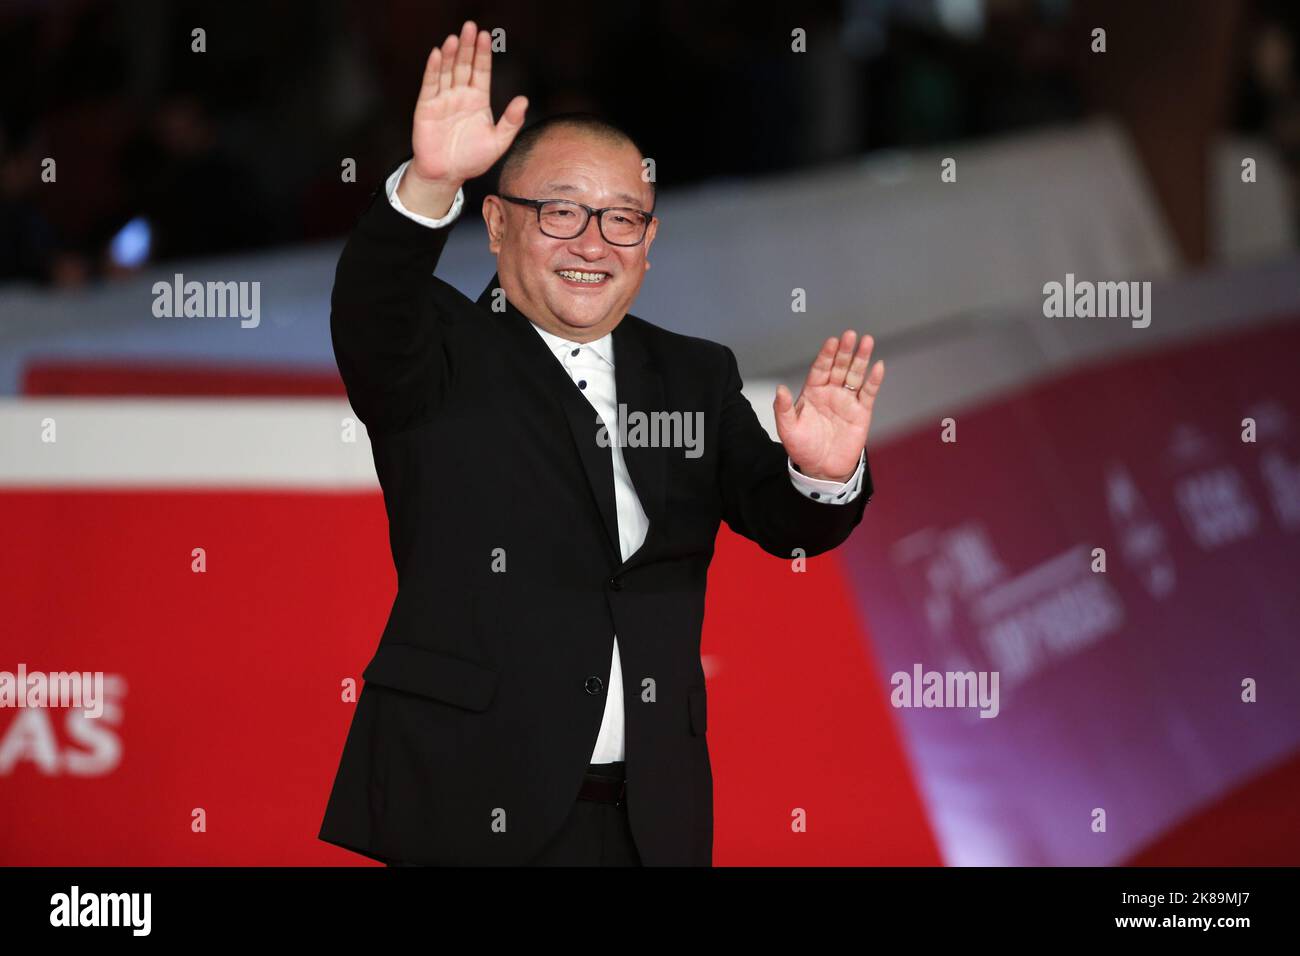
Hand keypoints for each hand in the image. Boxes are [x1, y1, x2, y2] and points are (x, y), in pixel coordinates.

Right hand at [402, 21, 527, 208]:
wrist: (446, 174)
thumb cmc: (472, 159)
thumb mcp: (498, 142)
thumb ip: (511, 121)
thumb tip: (524, 100)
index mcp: (478, 100)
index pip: (481, 71)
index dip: (483, 54)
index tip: (487, 36)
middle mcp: (460, 95)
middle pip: (464, 65)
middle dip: (468, 46)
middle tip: (470, 27)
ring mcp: (443, 99)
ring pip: (448, 71)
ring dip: (451, 54)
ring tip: (456, 38)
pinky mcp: (426, 106)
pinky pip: (430, 84)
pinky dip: (433, 69)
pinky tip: (437, 54)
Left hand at [774, 331, 884, 482]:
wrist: (822, 468)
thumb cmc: (803, 448)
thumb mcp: (788, 429)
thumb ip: (783, 409)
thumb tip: (780, 389)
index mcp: (813, 392)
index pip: (820, 369)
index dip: (825, 355)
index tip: (831, 342)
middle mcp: (831, 392)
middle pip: (839, 367)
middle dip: (844, 351)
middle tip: (850, 335)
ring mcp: (847, 400)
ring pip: (855, 375)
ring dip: (861, 359)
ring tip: (866, 341)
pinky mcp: (861, 412)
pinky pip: (869, 392)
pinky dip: (874, 380)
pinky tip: (878, 366)